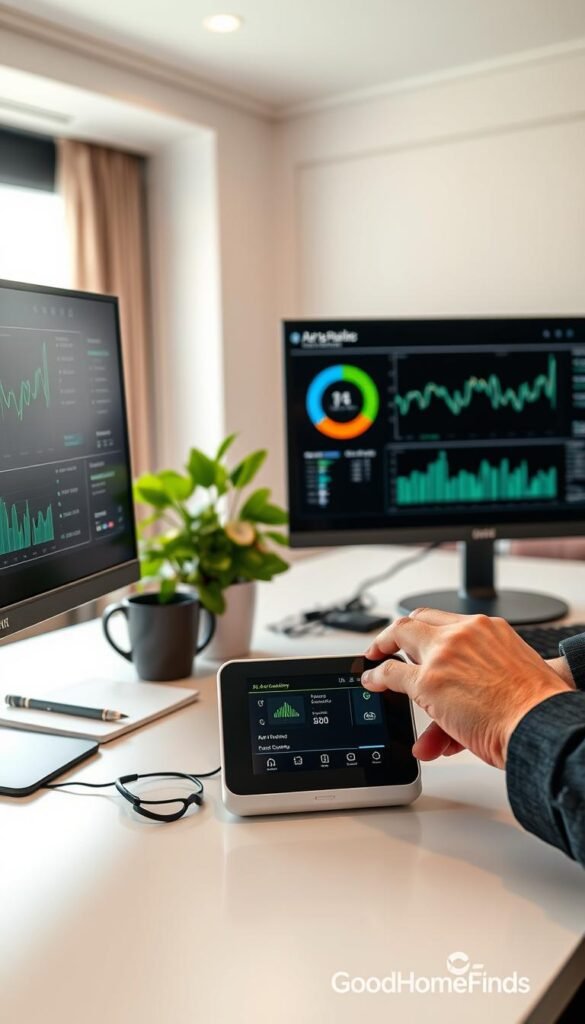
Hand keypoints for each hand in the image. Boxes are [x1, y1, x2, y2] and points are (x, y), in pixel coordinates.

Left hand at [362, 609, 572, 768]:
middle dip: (401, 632)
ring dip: (384, 647)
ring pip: (402, 634)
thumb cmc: (536, 709)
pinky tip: (372, 680)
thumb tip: (467, 703)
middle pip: (420, 619)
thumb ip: (482, 684)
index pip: (450, 622)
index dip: (431, 630)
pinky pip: (391, 672)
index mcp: (490, 629)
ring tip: (376, 659)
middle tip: (389, 643)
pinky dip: (377, 675)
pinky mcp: (428, 680)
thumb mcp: (512, 679)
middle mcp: (466, 633)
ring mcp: (444, 653)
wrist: (540, 724)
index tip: (424, 638)